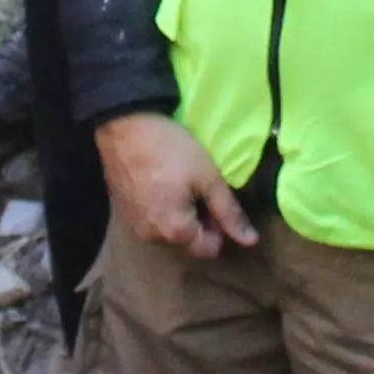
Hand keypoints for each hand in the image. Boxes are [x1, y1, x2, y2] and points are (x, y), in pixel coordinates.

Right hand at [97, 111, 257, 256]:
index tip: (216, 199)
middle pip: (187, 241)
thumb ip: (229, 212)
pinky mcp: (123, 212)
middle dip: (199, 221)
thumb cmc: (170, 150)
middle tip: (199, 187)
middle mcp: (152, 238)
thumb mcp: (207, 177)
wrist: (123, 125)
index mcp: (175, 232)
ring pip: (168, 231)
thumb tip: (251, 241)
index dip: (220, 227)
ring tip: (179, 183)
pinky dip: (161, 208)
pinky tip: (161, 183)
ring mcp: (134, 226)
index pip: (208, 249)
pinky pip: (151, 220)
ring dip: (179, 215)